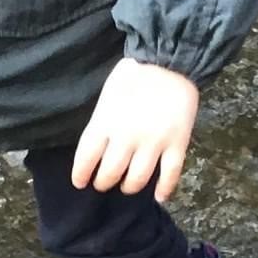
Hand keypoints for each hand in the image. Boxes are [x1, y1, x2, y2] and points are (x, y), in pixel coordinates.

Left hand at [72, 59, 199, 203]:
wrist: (169, 60)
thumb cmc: (134, 75)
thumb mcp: (107, 96)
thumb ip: (101, 123)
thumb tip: (97, 149)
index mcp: (106, 122)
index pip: (86, 157)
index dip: (81, 174)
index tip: (80, 182)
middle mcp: (127, 136)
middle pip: (110, 173)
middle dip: (104, 182)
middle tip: (104, 183)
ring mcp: (153, 142)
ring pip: (137, 179)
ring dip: (129, 187)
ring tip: (127, 185)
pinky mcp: (177, 143)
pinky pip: (170, 175)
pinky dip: (165, 189)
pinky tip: (159, 197)